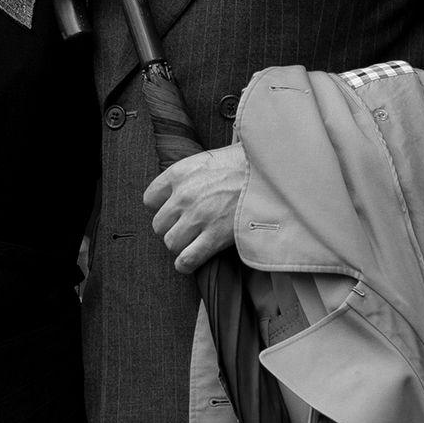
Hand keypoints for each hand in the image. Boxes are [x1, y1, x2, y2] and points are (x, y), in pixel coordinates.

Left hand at [143, 141, 248, 273]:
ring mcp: (198, 217)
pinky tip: (190, 262)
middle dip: (172, 228)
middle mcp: (184, 195)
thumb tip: (189, 186)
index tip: (174, 210)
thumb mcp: (212, 157)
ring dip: (181, 245)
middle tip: (188, 228)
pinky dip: (186, 264)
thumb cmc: (247, 163)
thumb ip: (193, 173)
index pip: (150, 198)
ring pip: (171, 243)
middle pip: (159, 225)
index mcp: (180, 173)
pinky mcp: (215, 236)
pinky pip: (187, 259)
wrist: (273, 173)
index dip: (162, 206)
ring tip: (194, 242)